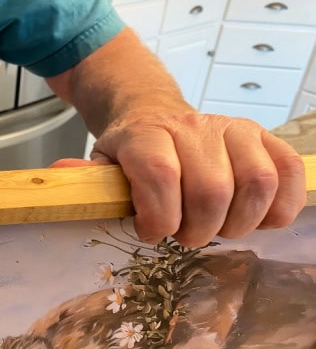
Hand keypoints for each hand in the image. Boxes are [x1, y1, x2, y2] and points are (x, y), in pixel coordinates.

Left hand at [52, 113, 305, 246]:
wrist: (154, 113)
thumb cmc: (130, 150)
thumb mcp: (102, 162)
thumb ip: (87, 177)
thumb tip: (59, 175)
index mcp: (146, 134)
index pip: (160, 174)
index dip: (159, 216)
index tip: (151, 232)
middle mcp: (193, 127)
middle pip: (211, 189)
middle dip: (197, 230)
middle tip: (184, 236)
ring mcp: (233, 130)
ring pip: (256, 183)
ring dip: (238, 223)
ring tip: (216, 228)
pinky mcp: (263, 138)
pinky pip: (289, 173)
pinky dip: (281, 207)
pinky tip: (258, 220)